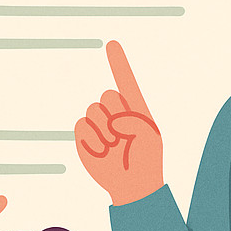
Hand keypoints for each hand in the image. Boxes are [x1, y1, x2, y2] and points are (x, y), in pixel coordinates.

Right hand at [75, 40, 163, 204]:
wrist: (131, 185)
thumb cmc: (145, 160)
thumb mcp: (149, 136)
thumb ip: (134, 119)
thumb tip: (110, 120)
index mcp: (135, 107)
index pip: (125, 81)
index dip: (118, 63)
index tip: (112, 44)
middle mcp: (116, 111)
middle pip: (107, 96)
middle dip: (115, 114)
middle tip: (124, 136)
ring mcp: (99, 123)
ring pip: (93, 111)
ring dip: (104, 131)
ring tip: (114, 147)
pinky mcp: (85, 136)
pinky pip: (81, 126)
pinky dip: (92, 141)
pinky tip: (102, 152)